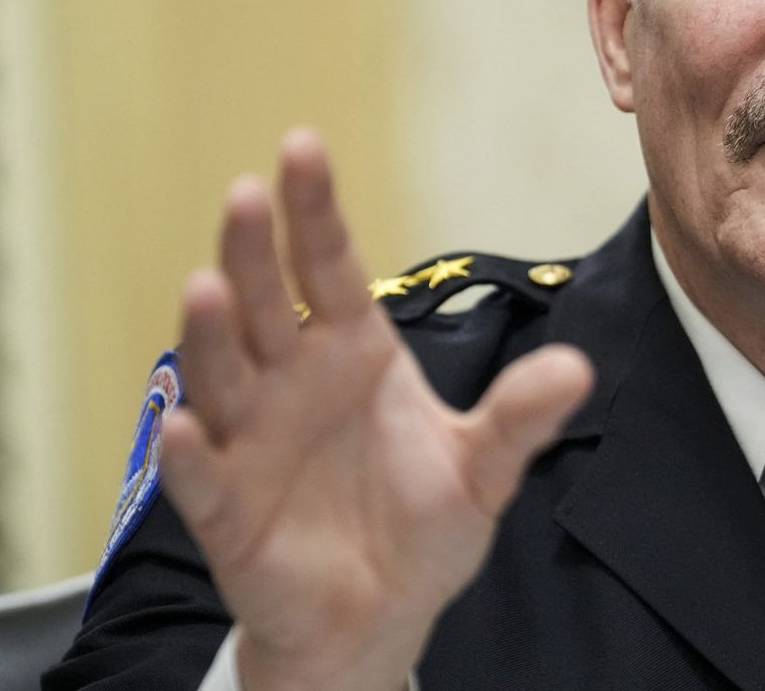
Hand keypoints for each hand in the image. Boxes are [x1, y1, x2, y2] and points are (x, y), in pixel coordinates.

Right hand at [158, 130, 593, 690]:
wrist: (380, 617)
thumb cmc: (419, 526)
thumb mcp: (483, 468)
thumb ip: (520, 418)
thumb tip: (578, 368)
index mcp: (350, 350)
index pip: (327, 265)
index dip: (314, 209)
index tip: (303, 147)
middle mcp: (290, 381)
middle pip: (264, 303)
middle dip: (252, 250)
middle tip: (246, 194)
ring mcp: (251, 440)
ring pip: (221, 374)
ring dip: (210, 334)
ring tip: (206, 287)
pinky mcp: (227, 509)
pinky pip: (204, 475)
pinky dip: (191, 451)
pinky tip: (185, 423)